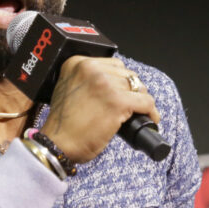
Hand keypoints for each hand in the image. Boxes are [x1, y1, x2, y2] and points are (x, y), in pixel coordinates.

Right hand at [40, 56, 159, 163]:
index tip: (123, 92)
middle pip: (126, 74)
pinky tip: (150, 119)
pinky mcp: (117, 101)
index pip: (112, 64)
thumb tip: (114, 83)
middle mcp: (90, 68)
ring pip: (138, 87)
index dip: (121, 80)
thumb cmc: (63, 124)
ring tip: (140, 113)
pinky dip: (151, 112)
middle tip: (131, 105)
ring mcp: (104, 84)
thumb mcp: (68, 89)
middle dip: (131, 90)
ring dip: (141, 101)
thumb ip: (86, 81)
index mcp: (76, 63)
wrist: (57, 144)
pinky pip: (145, 102)